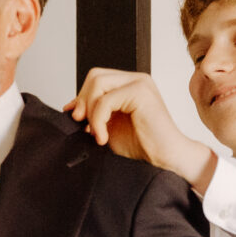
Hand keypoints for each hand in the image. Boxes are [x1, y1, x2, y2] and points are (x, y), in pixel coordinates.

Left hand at [66, 68, 216, 191]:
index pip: (96, 78)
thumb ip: (93, 113)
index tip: (78, 120)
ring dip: (91, 112)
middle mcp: (136, 79)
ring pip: (98, 84)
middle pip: (94, 76)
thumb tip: (71, 106)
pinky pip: (105, 101)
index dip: (82, 97)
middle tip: (84, 126)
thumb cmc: (142, 146)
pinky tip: (103, 137)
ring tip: (98, 134)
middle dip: (84, 101)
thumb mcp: (109, 126)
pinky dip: (98, 121)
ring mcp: (140, 83)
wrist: (164, 160)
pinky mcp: (140, 92)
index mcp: (130, 84)